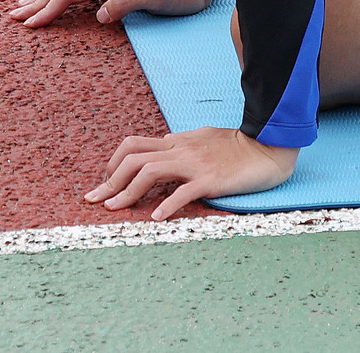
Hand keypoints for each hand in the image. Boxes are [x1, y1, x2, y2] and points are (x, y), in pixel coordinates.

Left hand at [86, 125, 297, 220]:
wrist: (266, 146)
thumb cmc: (236, 145)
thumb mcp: (203, 139)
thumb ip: (182, 146)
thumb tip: (165, 150)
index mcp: (177, 141)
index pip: (134, 146)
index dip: (114, 164)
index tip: (105, 184)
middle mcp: (180, 149)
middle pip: (134, 157)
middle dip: (109, 180)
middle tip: (94, 201)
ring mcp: (194, 163)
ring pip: (150, 171)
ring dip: (127, 192)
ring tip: (114, 210)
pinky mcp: (210, 179)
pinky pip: (183, 191)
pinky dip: (166, 205)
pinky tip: (156, 219)